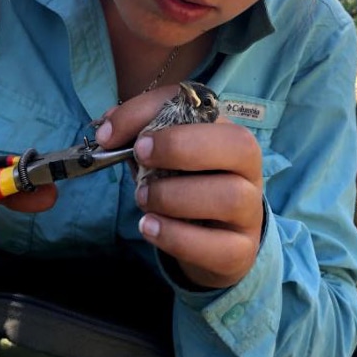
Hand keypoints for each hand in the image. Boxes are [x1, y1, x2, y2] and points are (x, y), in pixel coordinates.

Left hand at [95, 86, 263, 288]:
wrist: (211, 242)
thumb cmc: (184, 187)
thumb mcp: (161, 158)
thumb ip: (136, 136)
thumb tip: (106, 132)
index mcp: (227, 134)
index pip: (200, 106)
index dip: (152, 111)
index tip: (111, 135)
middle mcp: (248, 168)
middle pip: (237, 145)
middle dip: (180, 146)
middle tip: (140, 156)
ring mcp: (249, 211)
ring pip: (230, 196)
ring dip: (174, 196)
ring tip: (143, 199)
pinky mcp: (241, 250)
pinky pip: (219, 246)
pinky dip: (176, 237)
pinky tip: (149, 227)